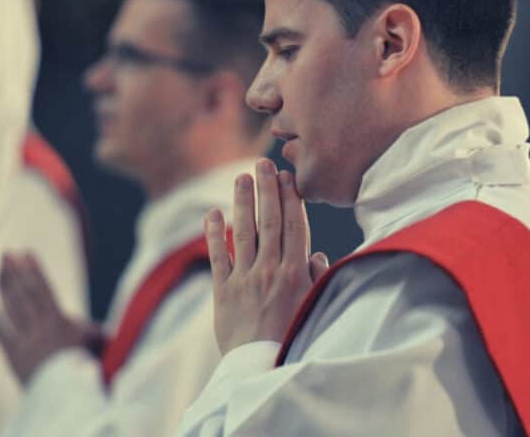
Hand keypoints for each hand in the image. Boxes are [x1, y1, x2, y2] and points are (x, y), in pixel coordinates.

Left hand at [0, 252, 100, 384]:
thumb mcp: (96, 345)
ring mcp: (24, 342)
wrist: (64, 397)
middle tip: (7, 254)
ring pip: (11, 310)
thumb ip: (97, 331)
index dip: (34, 271)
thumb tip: (109, 324)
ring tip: (0, 270)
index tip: (26, 253)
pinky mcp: (13, 356)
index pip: (44, 290)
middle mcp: (39, 329)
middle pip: (24, 295)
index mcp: (59, 323)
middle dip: (16, 273)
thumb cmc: (85, 370)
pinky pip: (0, 332)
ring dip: (4, 288)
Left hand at [206, 159, 329, 354]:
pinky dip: (215, 234)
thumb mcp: (313, 305)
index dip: (291, 198)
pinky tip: (214, 213)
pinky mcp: (223, 291)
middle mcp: (270, 270)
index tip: (287, 176)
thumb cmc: (293, 336)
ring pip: (244, 232)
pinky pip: (218, 257)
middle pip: (269, 221)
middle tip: (263, 163)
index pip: (294, 225)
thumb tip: (316, 254)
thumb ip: (315, 277)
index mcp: (295, 272)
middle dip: (267, 189)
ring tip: (241, 177)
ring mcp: (244, 279)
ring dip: (243, 202)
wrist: (261, 367)